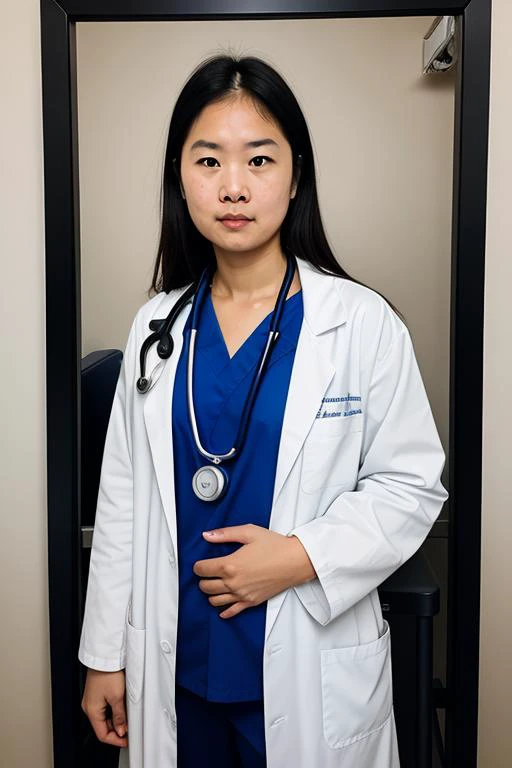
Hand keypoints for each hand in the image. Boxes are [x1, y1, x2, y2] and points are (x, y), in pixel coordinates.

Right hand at [81, 668, 127, 747]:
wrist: (105, 657)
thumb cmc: (108, 673)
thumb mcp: (117, 697)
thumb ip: (119, 716)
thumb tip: (121, 730)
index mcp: (91, 711)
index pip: (102, 734)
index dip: (115, 740)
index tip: (126, 740)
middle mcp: (89, 707)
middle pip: (102, 726)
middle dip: (116, 730)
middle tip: (129, 730)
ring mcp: (91, 700)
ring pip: (104, 718)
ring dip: (115, 721)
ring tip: (127, 719)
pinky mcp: (96, 694)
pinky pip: (104, 708)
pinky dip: (113, 712)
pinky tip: (122, 709)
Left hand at [193, 524, 315, 618]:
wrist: (295, 560)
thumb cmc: (275, 546)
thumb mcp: (249, 532)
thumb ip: (225, 534)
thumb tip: (207, 535)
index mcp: (230, 565)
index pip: (202, 569)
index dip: (198, 565)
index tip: (200, 563)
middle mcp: (234, 583)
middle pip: (205, 586)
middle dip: (203, 578)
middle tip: (208, 572)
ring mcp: (242, 594)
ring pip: (215, 600)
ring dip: (211, 593)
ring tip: (215, 584)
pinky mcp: (251, 602)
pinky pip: (232, 611)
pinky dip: (224, 611)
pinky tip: (222, 608)